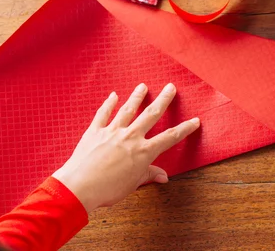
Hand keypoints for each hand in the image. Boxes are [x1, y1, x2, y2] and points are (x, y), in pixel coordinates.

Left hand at [52, 83, 199, 212]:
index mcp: (144, 151)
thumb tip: (163, 177)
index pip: (169, 137)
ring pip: (128, 110)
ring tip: (143, 86)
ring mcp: (112, 132)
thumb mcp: (133, 184)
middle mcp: (131, 137)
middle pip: (151, 115)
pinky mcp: (95, 132)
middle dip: (163, 100)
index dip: (184, 129)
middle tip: (170, 87)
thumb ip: (148, 175)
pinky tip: (113, 95)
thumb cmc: (108, 189)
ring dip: (137, 97)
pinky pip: (103, 114)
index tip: (195, 120)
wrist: (79, 187)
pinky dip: (108, 104)